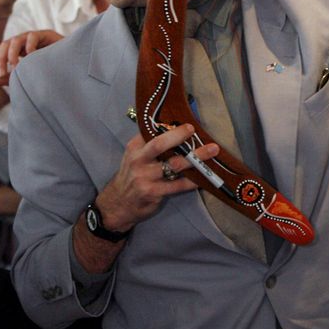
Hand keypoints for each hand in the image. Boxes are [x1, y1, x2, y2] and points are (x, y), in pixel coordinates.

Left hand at [0, 29, 62, 85]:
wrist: (73, 64)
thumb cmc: (52, 69)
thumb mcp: (29, 74)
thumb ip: (13, 77)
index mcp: (18, 49)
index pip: (1, 51)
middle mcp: (24, 42)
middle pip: (5, 45)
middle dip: (0, 59)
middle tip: (1, 72)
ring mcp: (34, 37)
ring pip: (15, 40)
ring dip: (12, 54)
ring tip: (16, 66)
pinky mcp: (46, 34)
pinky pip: (32, 37)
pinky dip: (29, 47)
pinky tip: (32, 57)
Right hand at [95, 124, 218, 232]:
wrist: (117, 204)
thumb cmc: (132, 176)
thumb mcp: (135, 156)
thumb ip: (151, 143)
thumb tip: (177, 128)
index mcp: (135, 147)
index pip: (152, 132)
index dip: (171, 127)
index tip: (187, 123)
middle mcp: (139, 160)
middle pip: (160, 144)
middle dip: (179, 135)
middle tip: (194, 130)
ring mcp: (146, 177)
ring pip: (175, 164)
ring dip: (196, 157)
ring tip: (212, 150)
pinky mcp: (154, 193)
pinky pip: (179, 185)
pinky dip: (193, 180)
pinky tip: (204, 177)